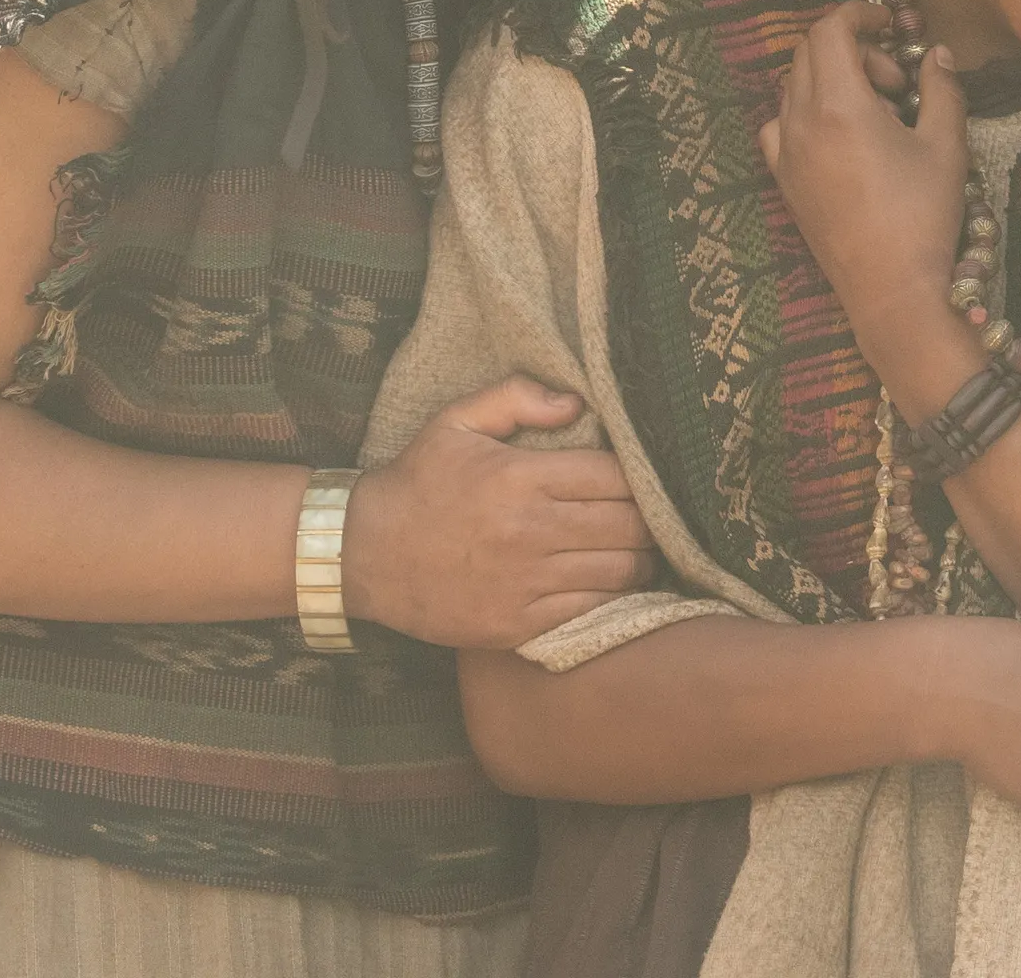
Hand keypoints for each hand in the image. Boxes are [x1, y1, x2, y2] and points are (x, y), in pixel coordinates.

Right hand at [346, 377, 654, 648]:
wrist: (364, 554)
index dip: (641, 477)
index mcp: (521, 477)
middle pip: (629, 526)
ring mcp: (525, 582)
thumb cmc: (417, 481)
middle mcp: (530, 530)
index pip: (615, 476)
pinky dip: (611, 597)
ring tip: (642, 550)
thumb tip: (577, 403)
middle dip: (652, 519)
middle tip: (655, 516)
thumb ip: (517, 398)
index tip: (645, 478)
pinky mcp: (517, 623)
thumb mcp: (456, 421)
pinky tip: (612, 584)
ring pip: (619, 572)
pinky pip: (588, 611)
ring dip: (640, 560)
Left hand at [759, 3, 971, 338]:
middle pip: (810, 53)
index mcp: (840, 105)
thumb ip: (942, 89)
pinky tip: (836, 136)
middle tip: (896, 81)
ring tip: (875, 111)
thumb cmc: (924, 215)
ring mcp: (785, 153)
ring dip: (832, 79)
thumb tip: (938, 54)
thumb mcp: (946, 146)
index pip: (830, 31)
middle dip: (854, 49)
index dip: (859, 14)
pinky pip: (780, 126)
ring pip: (794, 87)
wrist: (891, 290)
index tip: (890, 22)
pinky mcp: (783, 181)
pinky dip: (804, 112)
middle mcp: (801, 122)